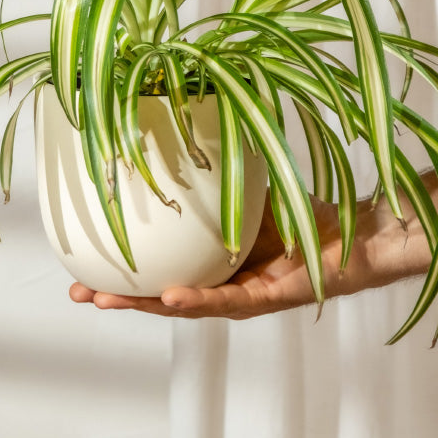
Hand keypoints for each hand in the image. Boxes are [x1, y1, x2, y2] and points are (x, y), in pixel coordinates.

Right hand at [68, 193, 376, 318]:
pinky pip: (227, 299)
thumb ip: (216, 174)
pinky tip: (167, 295)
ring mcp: (244, 296)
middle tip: (79, 290)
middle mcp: (224, 285)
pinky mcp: (269, 297)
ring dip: (144, 304)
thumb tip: (177, 131)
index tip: (82, 263)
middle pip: (161, 296)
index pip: (161, 269)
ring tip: (107, 298)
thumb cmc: (306, 214)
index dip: (123, 270)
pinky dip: (197, 298)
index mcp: (214, 263)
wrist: (358, 231)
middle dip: (119, 295)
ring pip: (185, 306)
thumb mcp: (248, 189)